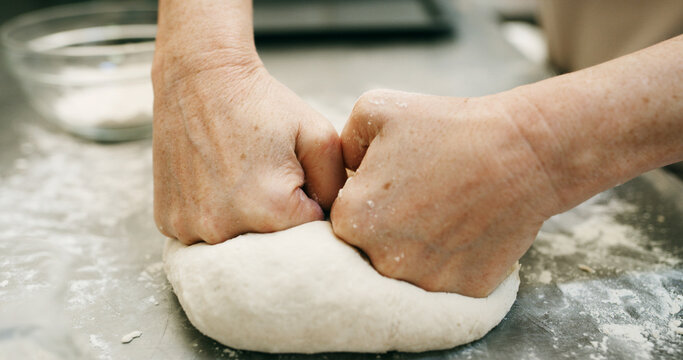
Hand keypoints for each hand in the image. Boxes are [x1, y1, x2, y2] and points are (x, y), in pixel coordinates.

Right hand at [152, 51, 345, 244]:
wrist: (202, 79)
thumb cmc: (263, 106)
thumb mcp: (319, 137)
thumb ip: (338, 188)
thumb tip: (333, 225)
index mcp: (269, 211)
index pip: (308, 240)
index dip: (310, 211)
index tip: (298, 184)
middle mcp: (225, 228)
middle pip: (270, 250)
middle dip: (278, 224)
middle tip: (268, 180)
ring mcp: (191, 228)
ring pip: (236, 248)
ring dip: (245, 225)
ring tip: (240, 181)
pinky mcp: (168, 222)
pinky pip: (203, 238)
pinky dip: (215, 221)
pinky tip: (216, 188)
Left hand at [331, 90, 562, 296]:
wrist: (521, 150)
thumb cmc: (448, 127)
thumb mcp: (373, 111)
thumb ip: (340, 146)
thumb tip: (341, 174)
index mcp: (352, 220)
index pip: (340, 227)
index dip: (362, 208)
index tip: (386, 194)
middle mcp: (382, 260)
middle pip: (368, 255)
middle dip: (385, 233)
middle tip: (415, 204)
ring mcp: (424, 282)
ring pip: (404, 276)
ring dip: (416, 253)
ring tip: (441, 217)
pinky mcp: (462, 292)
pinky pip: (443, 284)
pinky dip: (450, 264)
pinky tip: (462, 232)